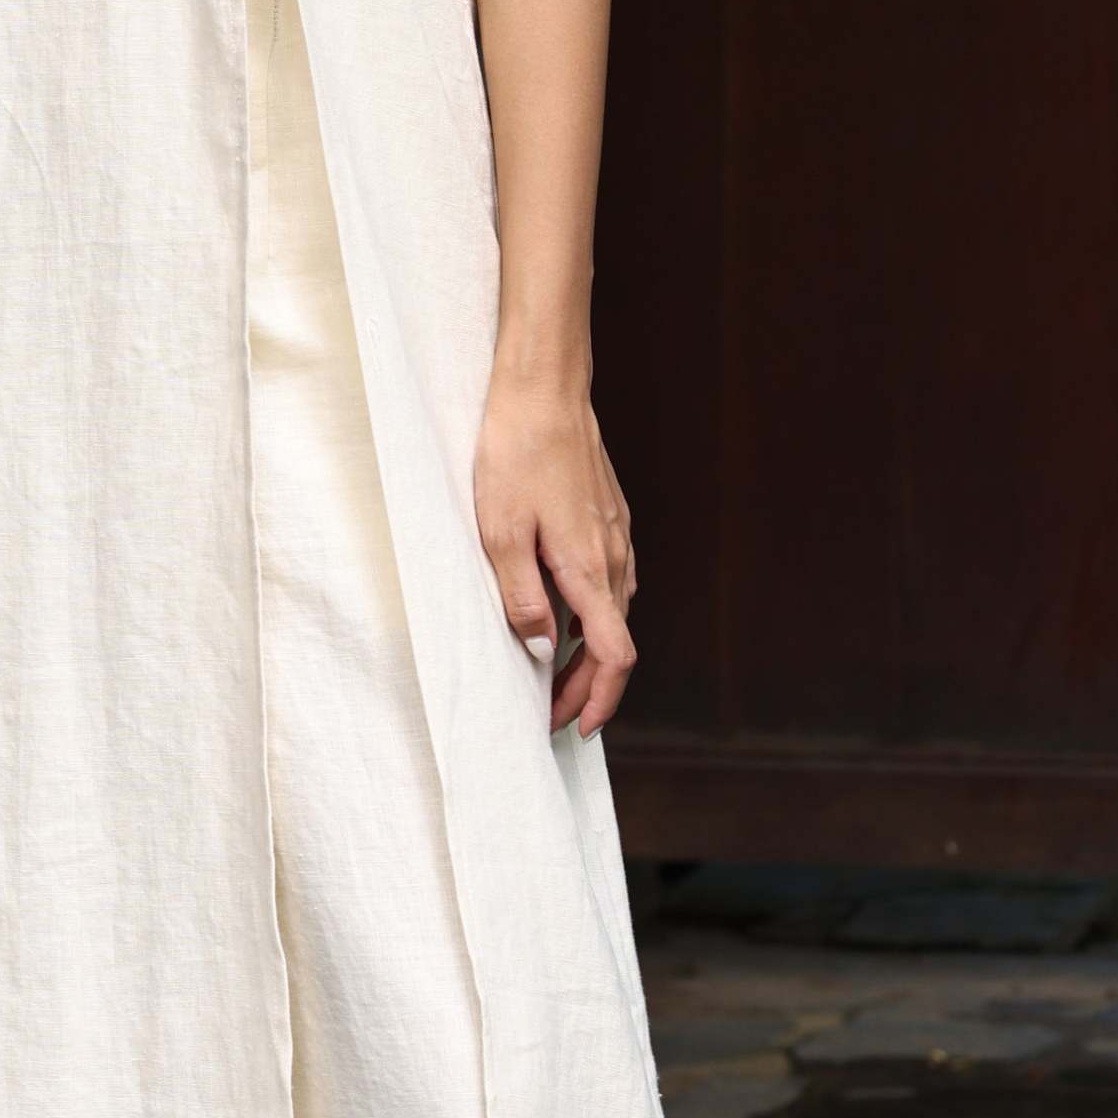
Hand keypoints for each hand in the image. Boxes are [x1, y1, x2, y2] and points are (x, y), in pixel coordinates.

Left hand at [473, 366, 636, 735]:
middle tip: (552, 713)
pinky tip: (563, 609)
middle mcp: (614, 558)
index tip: (577, 726)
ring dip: (591, 651)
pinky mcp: (609, 518)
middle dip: (588, 687)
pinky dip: (593, 612)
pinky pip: (610, 581)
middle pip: (616, 643)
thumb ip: (522, 599)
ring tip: (554, 671)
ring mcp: (617, 536)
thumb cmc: (515, 456)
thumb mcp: (500, 534)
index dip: (600, 699)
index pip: (615, 657)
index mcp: (589, 570)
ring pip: (615, 612)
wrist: (544, 391)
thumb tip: (545, 651)